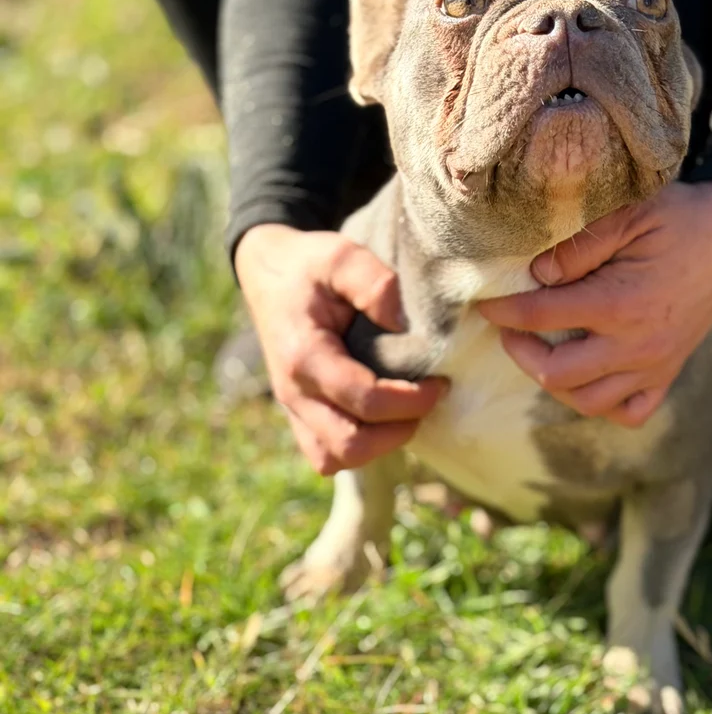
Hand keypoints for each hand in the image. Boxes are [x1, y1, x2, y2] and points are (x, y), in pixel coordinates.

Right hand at [234, 223, 445, 474]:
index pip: (363, 401)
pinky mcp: (298, 416)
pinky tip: (382, 420)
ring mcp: (292, 409)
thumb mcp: (341, 254)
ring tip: (405, 413)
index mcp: (305, 356)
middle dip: (398, 432)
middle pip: (349, 445)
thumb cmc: (309, 266)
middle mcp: (293, 392)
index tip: (441, 384)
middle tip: (426, 402)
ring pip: (334, 459)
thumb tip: (402, 323)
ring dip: (378, 446)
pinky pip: (324, 455)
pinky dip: (357, 448)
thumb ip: (373, 282)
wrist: (268, 274)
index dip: (410, 401)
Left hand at [477, 182, 711, 426]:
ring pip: (587, 401)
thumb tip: (536, 276)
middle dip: (521, 353)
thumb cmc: (680, 218)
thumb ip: (578, 246)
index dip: (504, 311)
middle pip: (557, 374)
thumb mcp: (627, 214)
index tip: (484, 305)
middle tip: (509, 331)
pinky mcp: (667, 373)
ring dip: (555, 381)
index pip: (542, 316)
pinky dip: (601, 404)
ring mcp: (654, 366)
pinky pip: (628, 411)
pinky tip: (586, 378)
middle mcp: (636, 345)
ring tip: (541, 353)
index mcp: (620, 303)